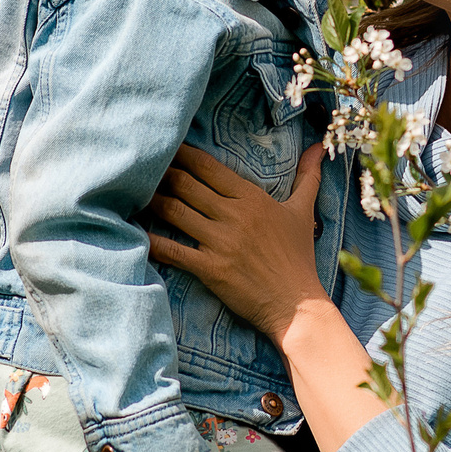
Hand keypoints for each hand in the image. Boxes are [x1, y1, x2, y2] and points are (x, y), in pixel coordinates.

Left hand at [147, 144, 326, 343]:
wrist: (297, 305)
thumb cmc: (298, 258)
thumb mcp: (303, 212)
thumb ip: (308, 176)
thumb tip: (318, 146)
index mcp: (252, 198)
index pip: (209, 167)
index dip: (182, 154)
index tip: (165, 147)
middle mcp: (234, 215)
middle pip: (186, 185)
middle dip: (161, 173)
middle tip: (141, 167)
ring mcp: (221, 242)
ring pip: (175, 211)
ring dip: (151, 201)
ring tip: (132, 194)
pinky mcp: (210, 269)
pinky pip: (173, 250)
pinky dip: (152, 241)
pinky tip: (135, 232)